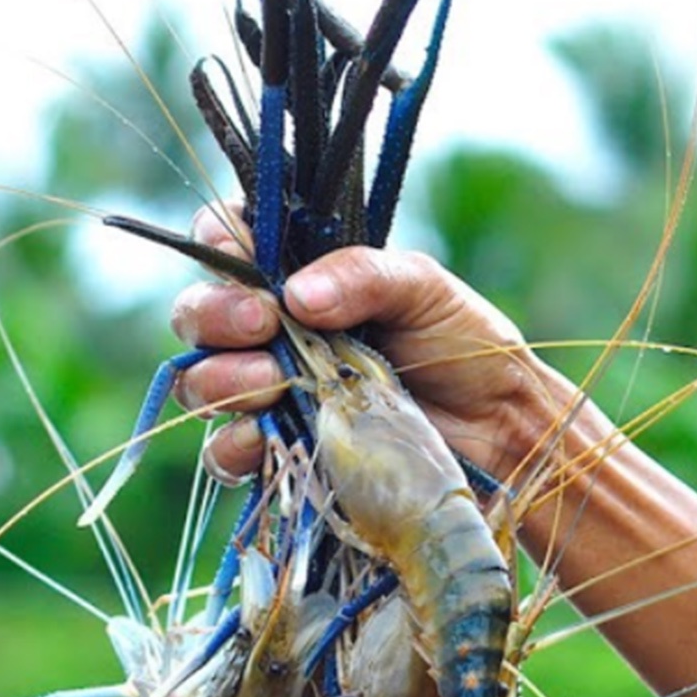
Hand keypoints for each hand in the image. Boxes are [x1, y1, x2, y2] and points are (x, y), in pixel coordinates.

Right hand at [169, 206, 563, 483]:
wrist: (497, 428)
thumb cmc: (463, 345)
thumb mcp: (423, 287)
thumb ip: (362, 274)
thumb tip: (297, 294)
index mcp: (300, 277)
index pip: (228, 244)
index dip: (218, 244)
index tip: (239, 255)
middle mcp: (273, 332)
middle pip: (199, 316)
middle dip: (217, 316)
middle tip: (263, 324)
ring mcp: (272, 393)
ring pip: (202, 382)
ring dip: (221, 378)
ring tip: (271, 380)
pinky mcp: (283, 450)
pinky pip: (227, 452)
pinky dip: (233, 445)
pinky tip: (260, 437)